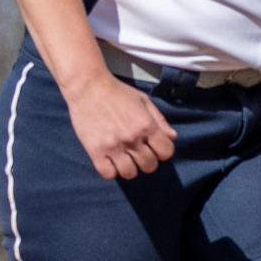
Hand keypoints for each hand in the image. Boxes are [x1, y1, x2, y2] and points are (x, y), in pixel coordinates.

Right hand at [61, 70, 177, 179]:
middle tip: (138, 153)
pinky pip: (108, 174)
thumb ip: (159, 119)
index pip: (166, 152)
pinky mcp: (95, 150)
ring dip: (129, 168)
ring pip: (130, 174)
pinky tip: (109, 161)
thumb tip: (172, 137)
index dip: (162, 152)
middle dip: (147, 161)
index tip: (153, 148)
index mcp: (146, 125)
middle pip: (149, 166)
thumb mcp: (143, 100)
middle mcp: (132, 138)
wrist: (88, 86)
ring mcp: (113, 146)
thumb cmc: (117, 92)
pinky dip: (111, 171)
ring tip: (123, 159)